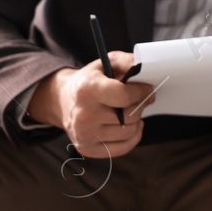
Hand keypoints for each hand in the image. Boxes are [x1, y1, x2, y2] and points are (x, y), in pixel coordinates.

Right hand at [25, 51, 156, 158]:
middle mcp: (83, 114)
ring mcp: (84, 134)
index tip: (147, 89)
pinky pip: (123, 148)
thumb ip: (129, 62)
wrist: (64, 100)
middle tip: (138, 100)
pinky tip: (127, 126)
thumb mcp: (107, 62)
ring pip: (129, 132)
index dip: (142, 92)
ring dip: (135, 121)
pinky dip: (131, 137)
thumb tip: (148, 68)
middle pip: (129, 116)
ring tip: (128, 111)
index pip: (124, 96)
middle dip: (139, 106)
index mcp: (87, 89)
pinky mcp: (87, 148)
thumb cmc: (91, 80)